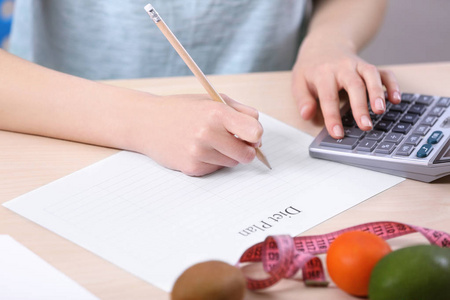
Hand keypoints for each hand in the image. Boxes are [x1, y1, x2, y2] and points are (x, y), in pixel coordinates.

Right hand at [128, 93, 262, 175]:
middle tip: (234, 141)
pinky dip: (212, 161)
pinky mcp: (192, 168)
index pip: (255, 132)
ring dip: (227, 155)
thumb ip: (241, 112)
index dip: (256, 135)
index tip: (251, 135)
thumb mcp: (212, 100)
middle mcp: (207, 134)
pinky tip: (196, 149)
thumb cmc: (182, 109)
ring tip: (209, 142)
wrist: (147, 122)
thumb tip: (259, 135)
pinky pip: (215, 169)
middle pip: (247, 154)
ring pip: (232, 163)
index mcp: (216, 113)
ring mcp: (198, 153)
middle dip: (245, 150)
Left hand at [291, 37, 400, 138]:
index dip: (333, 117)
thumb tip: (306, 115)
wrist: (324, 44)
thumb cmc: (311, 68)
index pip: (328, 97)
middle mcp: (343, 67)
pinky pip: (385, 73)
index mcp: (323, 73)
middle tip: (365, 126)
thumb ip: (303, 99)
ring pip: (371, 76)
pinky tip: (396, 99)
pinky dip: (393, 84)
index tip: (337, 133)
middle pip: (354, 85)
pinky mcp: (369, 67)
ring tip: (381, 111)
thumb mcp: (298, 82)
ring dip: (378, 93)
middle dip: (360, 106)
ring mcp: (358, 65)